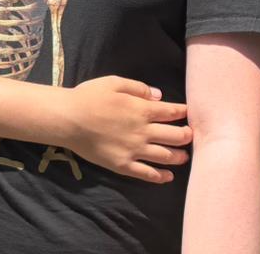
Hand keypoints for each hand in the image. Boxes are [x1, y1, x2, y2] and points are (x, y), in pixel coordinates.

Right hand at [65, 77, 190, 182]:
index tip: (188, 114)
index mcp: (142, 109)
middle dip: (186, 135)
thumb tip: (159, 96)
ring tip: (185, 156)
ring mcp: (135, 150)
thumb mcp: (114, 82)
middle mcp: (143, 131)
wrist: (69, 119)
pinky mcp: (124, 165)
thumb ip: (138, 88)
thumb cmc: (89, 97)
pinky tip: (168, 176)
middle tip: (190, 136)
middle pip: (174, 136)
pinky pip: (147, 174)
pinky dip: (161, 176)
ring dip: (179, 156)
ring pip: (166, 156)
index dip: (183, 113)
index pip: (171, 112)